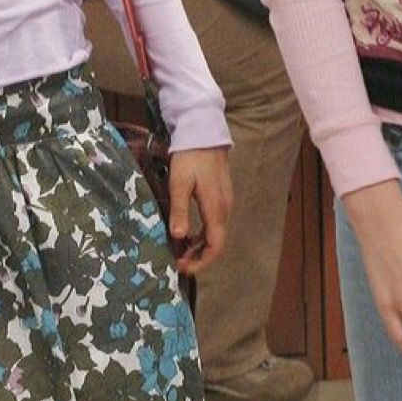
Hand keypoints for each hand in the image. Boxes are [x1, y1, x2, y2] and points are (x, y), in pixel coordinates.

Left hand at [166, 146, 231, 275]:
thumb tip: (179, 237)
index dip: (200, 262)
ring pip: (215, 234)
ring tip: (178, 250)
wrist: (204, 133)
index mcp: (216, 209)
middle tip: (176, 262)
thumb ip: (180, 210)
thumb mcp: (179, 183)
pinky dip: (201, 234)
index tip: (182, 267)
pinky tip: (187, 234)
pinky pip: (214, 224)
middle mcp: (224, 210)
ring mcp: (225, 203)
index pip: (214, 246)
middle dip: (197, 257)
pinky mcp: (221, 197)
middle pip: (216, 244)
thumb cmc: (190, 157)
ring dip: (198, 246)